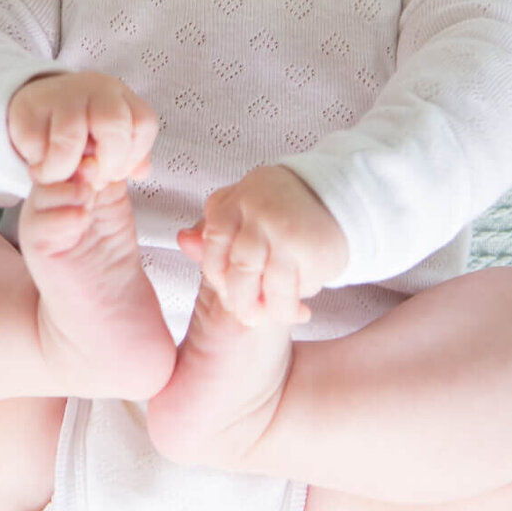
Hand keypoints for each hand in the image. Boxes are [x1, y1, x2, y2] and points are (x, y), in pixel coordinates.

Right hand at [7, 71, 157, 192]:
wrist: (38, 105)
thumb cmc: (83, 130)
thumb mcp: (112, 140)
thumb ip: (128, 159)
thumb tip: (140, 173)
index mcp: (120, 97)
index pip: (143, 122)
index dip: (133, 156)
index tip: (116, 172)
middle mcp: (95, 89)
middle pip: (113, 123)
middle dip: (108, 161)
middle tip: (94, 180)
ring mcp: (61, 94)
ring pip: (70, 136)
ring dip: (66, 168)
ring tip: (61, 176)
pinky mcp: (28, 107)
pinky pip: (36, 143)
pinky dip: (40, 164)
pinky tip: (42, 163)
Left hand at [177, 165, 348, 328]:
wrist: (328, 196)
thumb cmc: (273, 211)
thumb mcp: (236, 214)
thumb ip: (209, 233)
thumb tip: (183, 241)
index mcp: (231, 203)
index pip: (212, 251)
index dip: (218, 278)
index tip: (228, 291)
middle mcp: (258, 212)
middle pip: (241, 272)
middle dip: (245, 302)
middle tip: (251, 314)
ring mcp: (287, 230)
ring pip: (272, 287)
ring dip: (276, 308)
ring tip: (280, 311)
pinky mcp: (316, 248)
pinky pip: (301, 287)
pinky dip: (300, 298)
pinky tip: (303, 295)